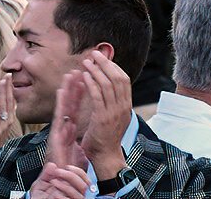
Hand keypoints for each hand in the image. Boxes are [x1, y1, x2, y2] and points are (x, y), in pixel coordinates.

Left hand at [30, 164, 91, 198]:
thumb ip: (47, 174)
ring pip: (78, 195)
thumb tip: (52, 165)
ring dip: (65, 186)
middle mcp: (75, 194)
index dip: (78, 172)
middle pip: (84, 186)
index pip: (84, 179)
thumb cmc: (40, 196)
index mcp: (72, 187)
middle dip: (71, 176)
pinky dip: (62, 196)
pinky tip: (54, 193)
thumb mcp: (41, 183)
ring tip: (53, 181)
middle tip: (57, 172)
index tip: (67, 167)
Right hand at [46, 72, 87, 169]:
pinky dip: (61, 105)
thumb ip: (75, 144)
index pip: (75, 111)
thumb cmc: (68, 172)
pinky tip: (63, 91)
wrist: (58, 184)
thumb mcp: (76, 155)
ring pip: (64, 108)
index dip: (78, 96)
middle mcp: (63, 130)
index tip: (82, 80)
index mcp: (69, 133)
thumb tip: (77, 135)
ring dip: (67, 91)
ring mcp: (59, 133)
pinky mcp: (56, 137)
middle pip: (69, 107)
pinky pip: (60, 118)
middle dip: (73, 88)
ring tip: (71, 75)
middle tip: (76, 71)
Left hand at [78, 51, 131, 178]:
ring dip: (96, 71)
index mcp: (127, 106)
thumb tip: (109, 87)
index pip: (124, 80)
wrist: (106, 156)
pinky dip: (91, 84)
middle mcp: (123, 107)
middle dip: (106, 64)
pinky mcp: (103, 118)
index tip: (102, 58)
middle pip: (118, 78)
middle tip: (94, 54)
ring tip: (86, 62)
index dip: (113, 66)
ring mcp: (114, 112)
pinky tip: (84, 76)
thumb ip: (112, 102)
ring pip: (108, 85)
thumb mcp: (114, 116)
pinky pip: (97, 96)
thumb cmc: (106, 137)